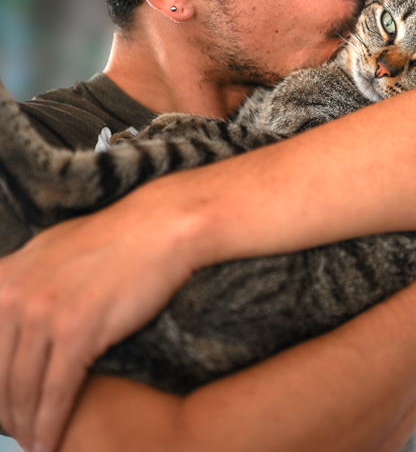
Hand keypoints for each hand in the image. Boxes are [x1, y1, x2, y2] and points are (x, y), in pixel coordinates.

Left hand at [0, 181, 202, 451]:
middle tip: (14, 434)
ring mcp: (43, 313)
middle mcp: (14, 294)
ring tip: (33, 445)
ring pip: (22, 388)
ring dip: (25, 426)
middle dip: (4, 410)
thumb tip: (9, 308)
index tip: (0, 407)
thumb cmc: (114, 238)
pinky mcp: (76, 330)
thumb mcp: (50, 250)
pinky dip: (49, 424)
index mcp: (4, 276)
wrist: (158, 228)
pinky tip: (48, 442)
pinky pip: (55, 391)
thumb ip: (23, 282)